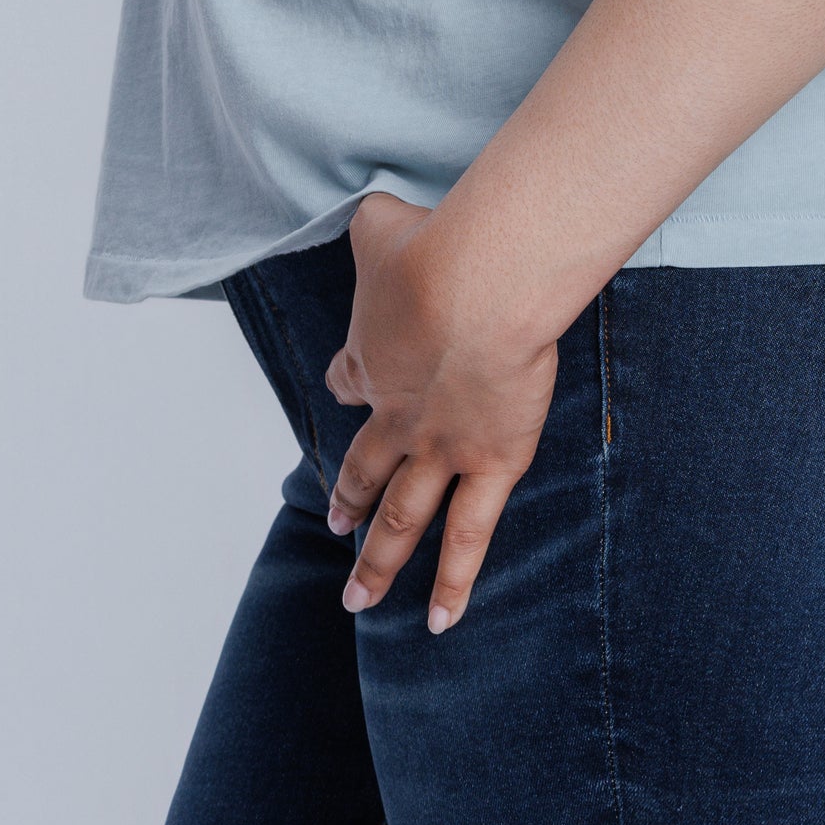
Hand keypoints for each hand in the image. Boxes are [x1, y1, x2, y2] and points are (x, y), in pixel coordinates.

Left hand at [322, 190, 560, 633]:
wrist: (473, 288)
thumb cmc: (432, 247)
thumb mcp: (382, 222)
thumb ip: (375, 222)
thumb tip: (372, 204)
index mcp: (371, 356)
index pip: (351, 374)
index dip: (348, 381)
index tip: (344, 384)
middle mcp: (396, 415)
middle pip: (364, 465)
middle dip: (349, 497)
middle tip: (333, 524)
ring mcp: (440, 448)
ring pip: (403, 517)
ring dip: (379, 560)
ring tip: (359, 599)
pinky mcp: (490, 465)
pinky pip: (469, 537)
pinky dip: (455, 581)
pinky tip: (440, 621)